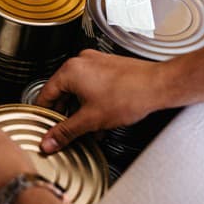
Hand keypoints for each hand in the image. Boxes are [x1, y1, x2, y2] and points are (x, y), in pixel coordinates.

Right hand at [35, 49, 167, 152]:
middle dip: (65, 114)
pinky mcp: (108, 67)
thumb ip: (66, 132)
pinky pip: (92, 85)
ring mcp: (96, 62)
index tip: (44, 126)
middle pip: (62, 92)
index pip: (45, 95)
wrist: (159, 85)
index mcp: (69, 71)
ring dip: (80, 109)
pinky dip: (92, 101)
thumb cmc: (130, 95)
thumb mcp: (91, 120)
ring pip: (78, 90)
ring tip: (87, 127)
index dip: (44, 115)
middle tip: (65, 130)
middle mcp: (80, 62)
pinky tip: (100, 117)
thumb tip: (50, 141)